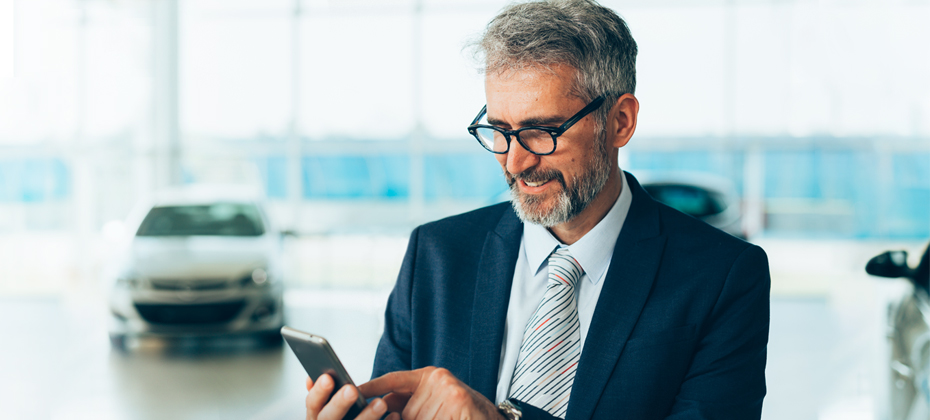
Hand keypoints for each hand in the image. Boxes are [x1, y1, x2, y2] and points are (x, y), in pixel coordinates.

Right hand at [305, 374, 387, 419]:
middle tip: (352, 390)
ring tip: (381, 403)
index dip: (318, 392)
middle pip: (328, 419)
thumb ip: (321, 396)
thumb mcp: (325, 411)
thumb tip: (311, 378)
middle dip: (339, 404)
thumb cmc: (339, 419)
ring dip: (367, 417)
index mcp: (315, 418)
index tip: (328, 377)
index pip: (312, 405)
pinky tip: (395, 416)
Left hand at [359, 367, 503, 419]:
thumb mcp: (435, 403)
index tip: (354, 390)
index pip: (394, 380)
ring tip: (445, 416)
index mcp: (430, 376)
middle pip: (404, 412)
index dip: (373, 386)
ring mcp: (450, 393)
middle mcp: (439, 380)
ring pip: (416, 419)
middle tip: (421, 415)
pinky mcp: (459, 405)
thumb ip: (411, 404)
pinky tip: (450, 418)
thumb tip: (379, 411)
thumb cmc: (462, 414)